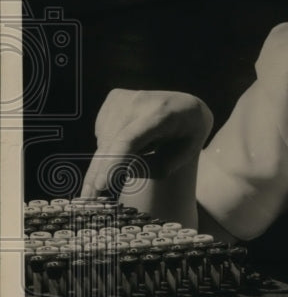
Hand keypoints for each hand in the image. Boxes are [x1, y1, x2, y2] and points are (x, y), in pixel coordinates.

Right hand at [81, 89, 213, 197]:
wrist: (186, 105)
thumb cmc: (188, 133)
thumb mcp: (185, 154)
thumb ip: (159, 168)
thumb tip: (125, 171)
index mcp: (163, 114)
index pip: (131, 139)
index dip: (113, 162)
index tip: (100, 185)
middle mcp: (140, 101)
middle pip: (111, 143)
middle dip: (99, 173)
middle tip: (89, 199)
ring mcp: (124, 97)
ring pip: (104, 140)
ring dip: (112, 156)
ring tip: (144, 150)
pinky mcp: (113, 98)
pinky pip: (103, 132)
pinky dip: (112, 144)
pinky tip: (132, 141)